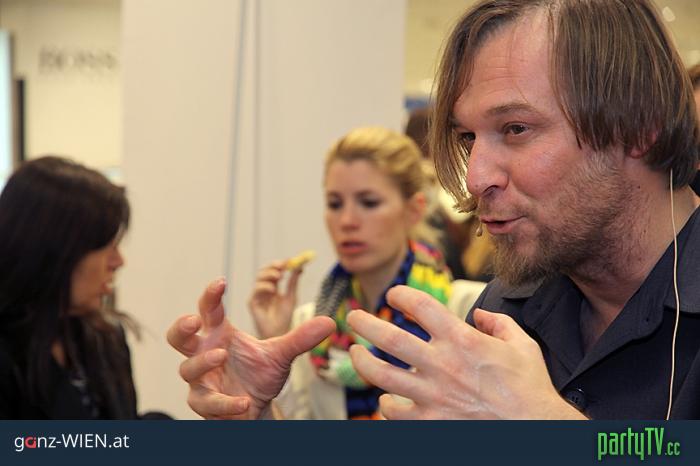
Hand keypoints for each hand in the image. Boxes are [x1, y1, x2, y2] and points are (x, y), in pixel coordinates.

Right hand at [167, 278, 334, 418]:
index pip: (209, 310)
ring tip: (221, 355)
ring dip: (203, 362)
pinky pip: (207, 401)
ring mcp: (201, 379)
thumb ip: (301, 338)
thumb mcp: (282, 354)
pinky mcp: (204, 403)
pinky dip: (225, 402)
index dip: (211, 295)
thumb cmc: (260, 374)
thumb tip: (329, 322)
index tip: (220, 281)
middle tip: (193, 320)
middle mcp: (206, 353)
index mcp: (221, 334)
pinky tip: (244, 402)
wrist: (259, 408)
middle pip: (179, 337)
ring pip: (187, 368)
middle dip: (181, 327)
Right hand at [248, 260, 302, 338]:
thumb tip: (300, 266)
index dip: (281, 264)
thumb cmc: (284, 318)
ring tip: (279, 276)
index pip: (274, 270)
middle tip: (283, 265)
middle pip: (265, 271)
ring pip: (259, 278)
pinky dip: (264, 287)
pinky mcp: (252, 303)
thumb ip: (293, 282)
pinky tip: (273, 289)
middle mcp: (264, 290)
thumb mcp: (291, 297)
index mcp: (273, 287)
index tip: (290, 260)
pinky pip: (256, 291)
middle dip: (273, 266)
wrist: (279, 335)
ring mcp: (257, 296)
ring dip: (269, 274)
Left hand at [347, 285, 584, 419]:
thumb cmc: (530, 389)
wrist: (536, 431)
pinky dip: (385, 403)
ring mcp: (432, 395)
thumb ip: (498, 322)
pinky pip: (392, 411)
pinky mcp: (429, 422)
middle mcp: (442, 364)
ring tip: (355, 353)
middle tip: (354, 317)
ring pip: (380, 374)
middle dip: (364, 323)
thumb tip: (479, 314)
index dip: (400, 294)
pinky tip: (386, 398)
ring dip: (361, 361)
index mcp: (462, 340)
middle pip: (389, 337)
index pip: (420, 305)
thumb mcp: (522, 344)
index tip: (393, 295)